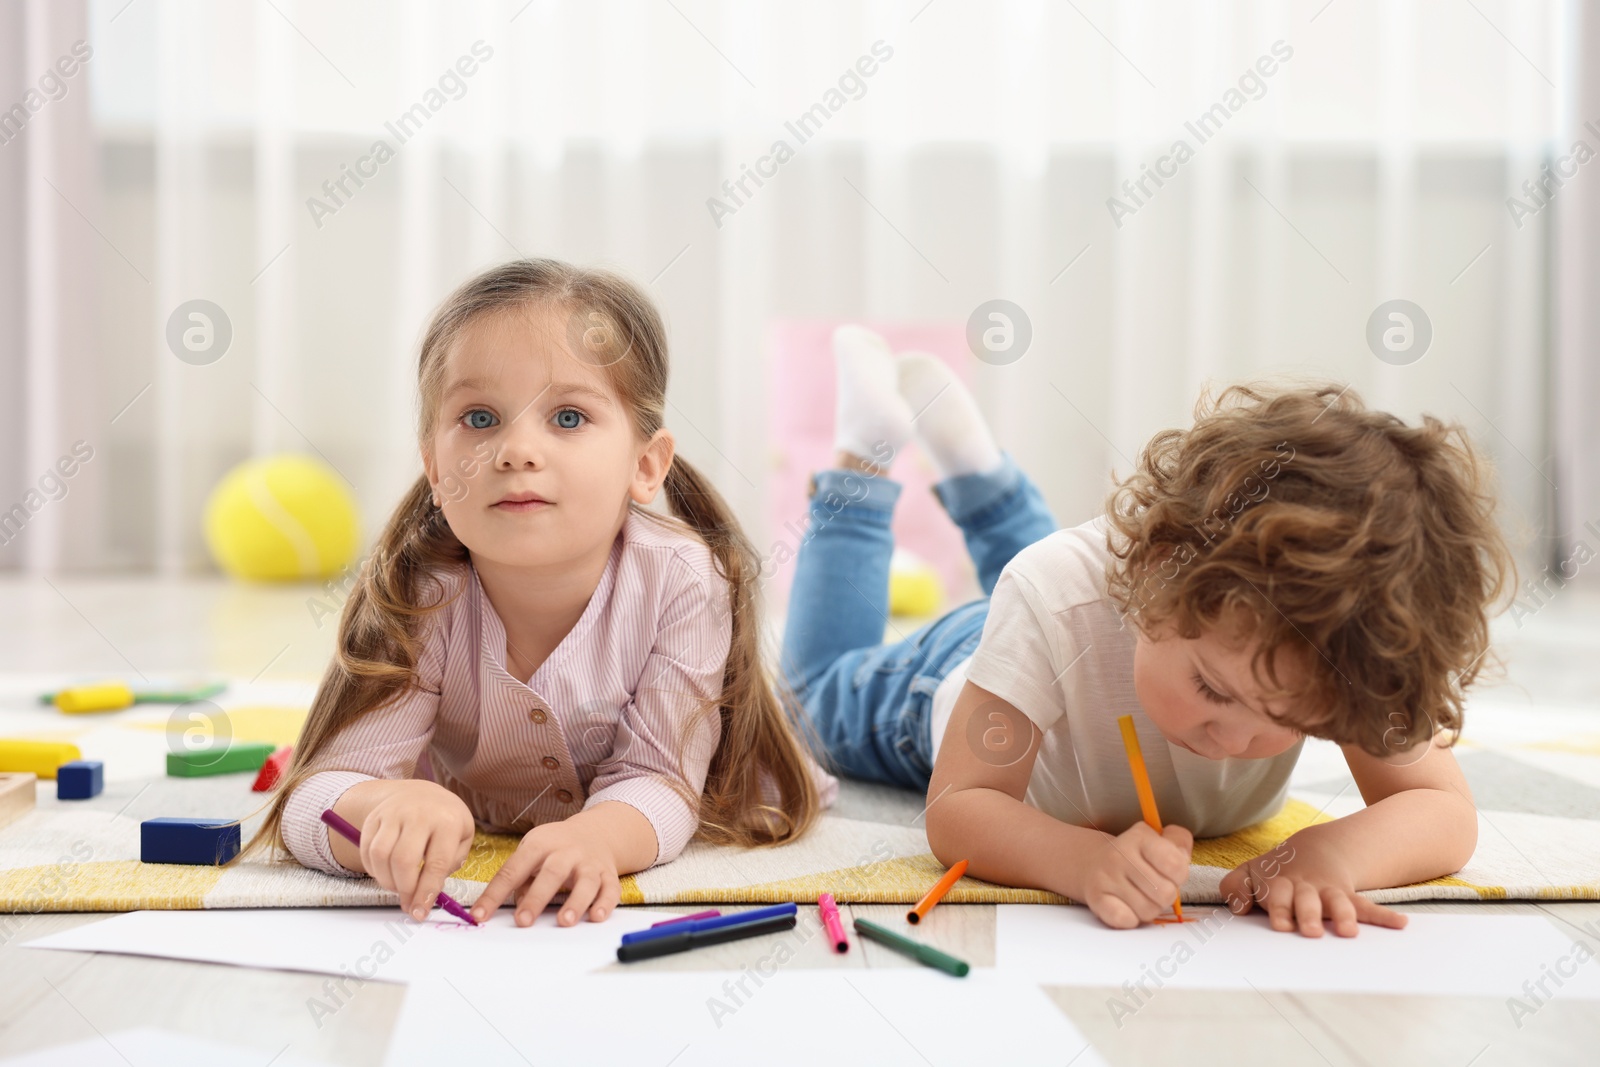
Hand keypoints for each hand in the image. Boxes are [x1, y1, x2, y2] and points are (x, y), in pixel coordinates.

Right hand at [359, 779, 476, 921]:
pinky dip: (373, 869)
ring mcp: (393, 813)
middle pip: (403, 860)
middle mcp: (419, 814)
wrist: (422, 792)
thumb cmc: (446, 821)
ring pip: (380, 855)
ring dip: (386, 881)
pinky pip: (366, 850)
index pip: (436, 863)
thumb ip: (450, 864)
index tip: (420, 913)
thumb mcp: (463, 838)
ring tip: (398, 886)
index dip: (426, 892)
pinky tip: (386, 873)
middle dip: (404, 889)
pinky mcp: (374, 817)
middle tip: (408, 902)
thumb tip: (428, 894)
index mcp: (448, 821)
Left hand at [470, 819, 622, 927]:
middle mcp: (566, 852)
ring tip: (564, 921)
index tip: (480, 915)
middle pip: (552, 873)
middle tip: (523, 921)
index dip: (495, 893)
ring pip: (585, 881)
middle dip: (537, 898)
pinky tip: (596, 917)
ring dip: (576, 901)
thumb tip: (512, 907)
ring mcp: (589, 863)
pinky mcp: (608, 874)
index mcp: (540, 844)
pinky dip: (605, 904)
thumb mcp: (532, 851)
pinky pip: (610, 889)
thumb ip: (520, 878)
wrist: (596, 832)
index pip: (513, 869)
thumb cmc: (555, 848)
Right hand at [1079, 822, 1193, 928]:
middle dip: (1166, 896)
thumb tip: (1183, 856)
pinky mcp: (1095, 898)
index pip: (1176, 865)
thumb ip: (1179, 841)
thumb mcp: (1158, 839)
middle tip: (1155, 889)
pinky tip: (1127, 908)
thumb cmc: (1135, 856)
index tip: (1170, 873)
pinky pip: (1124, 919)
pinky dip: (1131, 919)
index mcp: (1140, 838)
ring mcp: (1106, 877)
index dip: (1180, 875)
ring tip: (1141, 897)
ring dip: (1150, 910)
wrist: (1093, 863)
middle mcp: (1120, 855)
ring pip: (1148, 911)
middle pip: (1165, 893)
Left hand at [1219, 841, 1407, 936]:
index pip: (1276, 894)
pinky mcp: (1348, 898)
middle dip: (1308, 914)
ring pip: (1337, 902)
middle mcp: (1305, 887)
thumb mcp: (1248, 873)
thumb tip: (1240, 907)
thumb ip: (1235, 888)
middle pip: (1306, 900)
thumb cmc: (1274, 874)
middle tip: (1309, 931)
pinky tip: (1400, 924)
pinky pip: (1367, 906)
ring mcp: (1328, 892)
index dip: (1278, 908)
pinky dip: (1383, 916)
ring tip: (1348, 931)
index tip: (1280, 925)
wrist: (1312, 851)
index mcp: (1279, 882)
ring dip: (1343, 915)